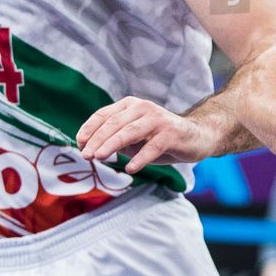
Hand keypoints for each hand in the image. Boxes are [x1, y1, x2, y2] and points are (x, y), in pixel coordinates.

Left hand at [77, 96, 215, 171]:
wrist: (197, 137)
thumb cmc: (160, 139)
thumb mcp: (134, 138)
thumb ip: (116, 140)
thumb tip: (92, 150)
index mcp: (130, 106)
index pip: (104, 115)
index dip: (89, 129)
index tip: (79, 144)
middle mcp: (143, 108)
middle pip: (114, 123)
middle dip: (97, 139)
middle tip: (86, 155)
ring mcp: (157, 120)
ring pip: (130, 132)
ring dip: (112, 144)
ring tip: (99, 157)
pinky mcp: (171, 133)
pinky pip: (152, 146)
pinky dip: (140, 158)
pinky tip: (130, 168)